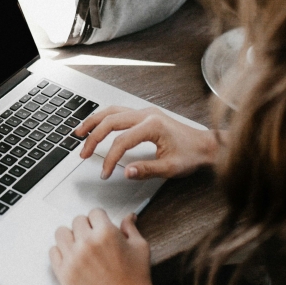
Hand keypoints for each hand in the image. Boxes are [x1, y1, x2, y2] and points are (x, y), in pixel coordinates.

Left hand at [49, 209, 163, 284]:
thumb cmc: (136, 281)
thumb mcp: (140, 248)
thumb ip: (130, 228)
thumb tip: (129, 217)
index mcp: (106, 233)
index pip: (94, 212)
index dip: (100, 219)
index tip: (101, 225)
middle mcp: (87, 243)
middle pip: (77, 220)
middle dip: (87, 227)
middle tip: (93, 237)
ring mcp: (73, 258)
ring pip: (61, 233)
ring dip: (71, 237)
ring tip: (80, 245)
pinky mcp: (64, 273)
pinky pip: (53, 252)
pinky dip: (61, 252)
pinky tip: (72, 257)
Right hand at [75, 106, 219, 179]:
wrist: (206, 145)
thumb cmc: (192, 155)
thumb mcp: (171, 168)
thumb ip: (147, 170)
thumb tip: (126, 172)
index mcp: (152, 126)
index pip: (121, 141)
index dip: (110, 158)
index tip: (105, 173)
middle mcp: (146, 114)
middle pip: (111, 121)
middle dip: (93, 138)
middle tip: (83, 153)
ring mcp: (145, 112)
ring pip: (112, 111)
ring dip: (94, 122)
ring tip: (79, 133)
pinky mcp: (145, 114)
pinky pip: (118, 112)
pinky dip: (104, 118)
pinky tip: (96, 125)